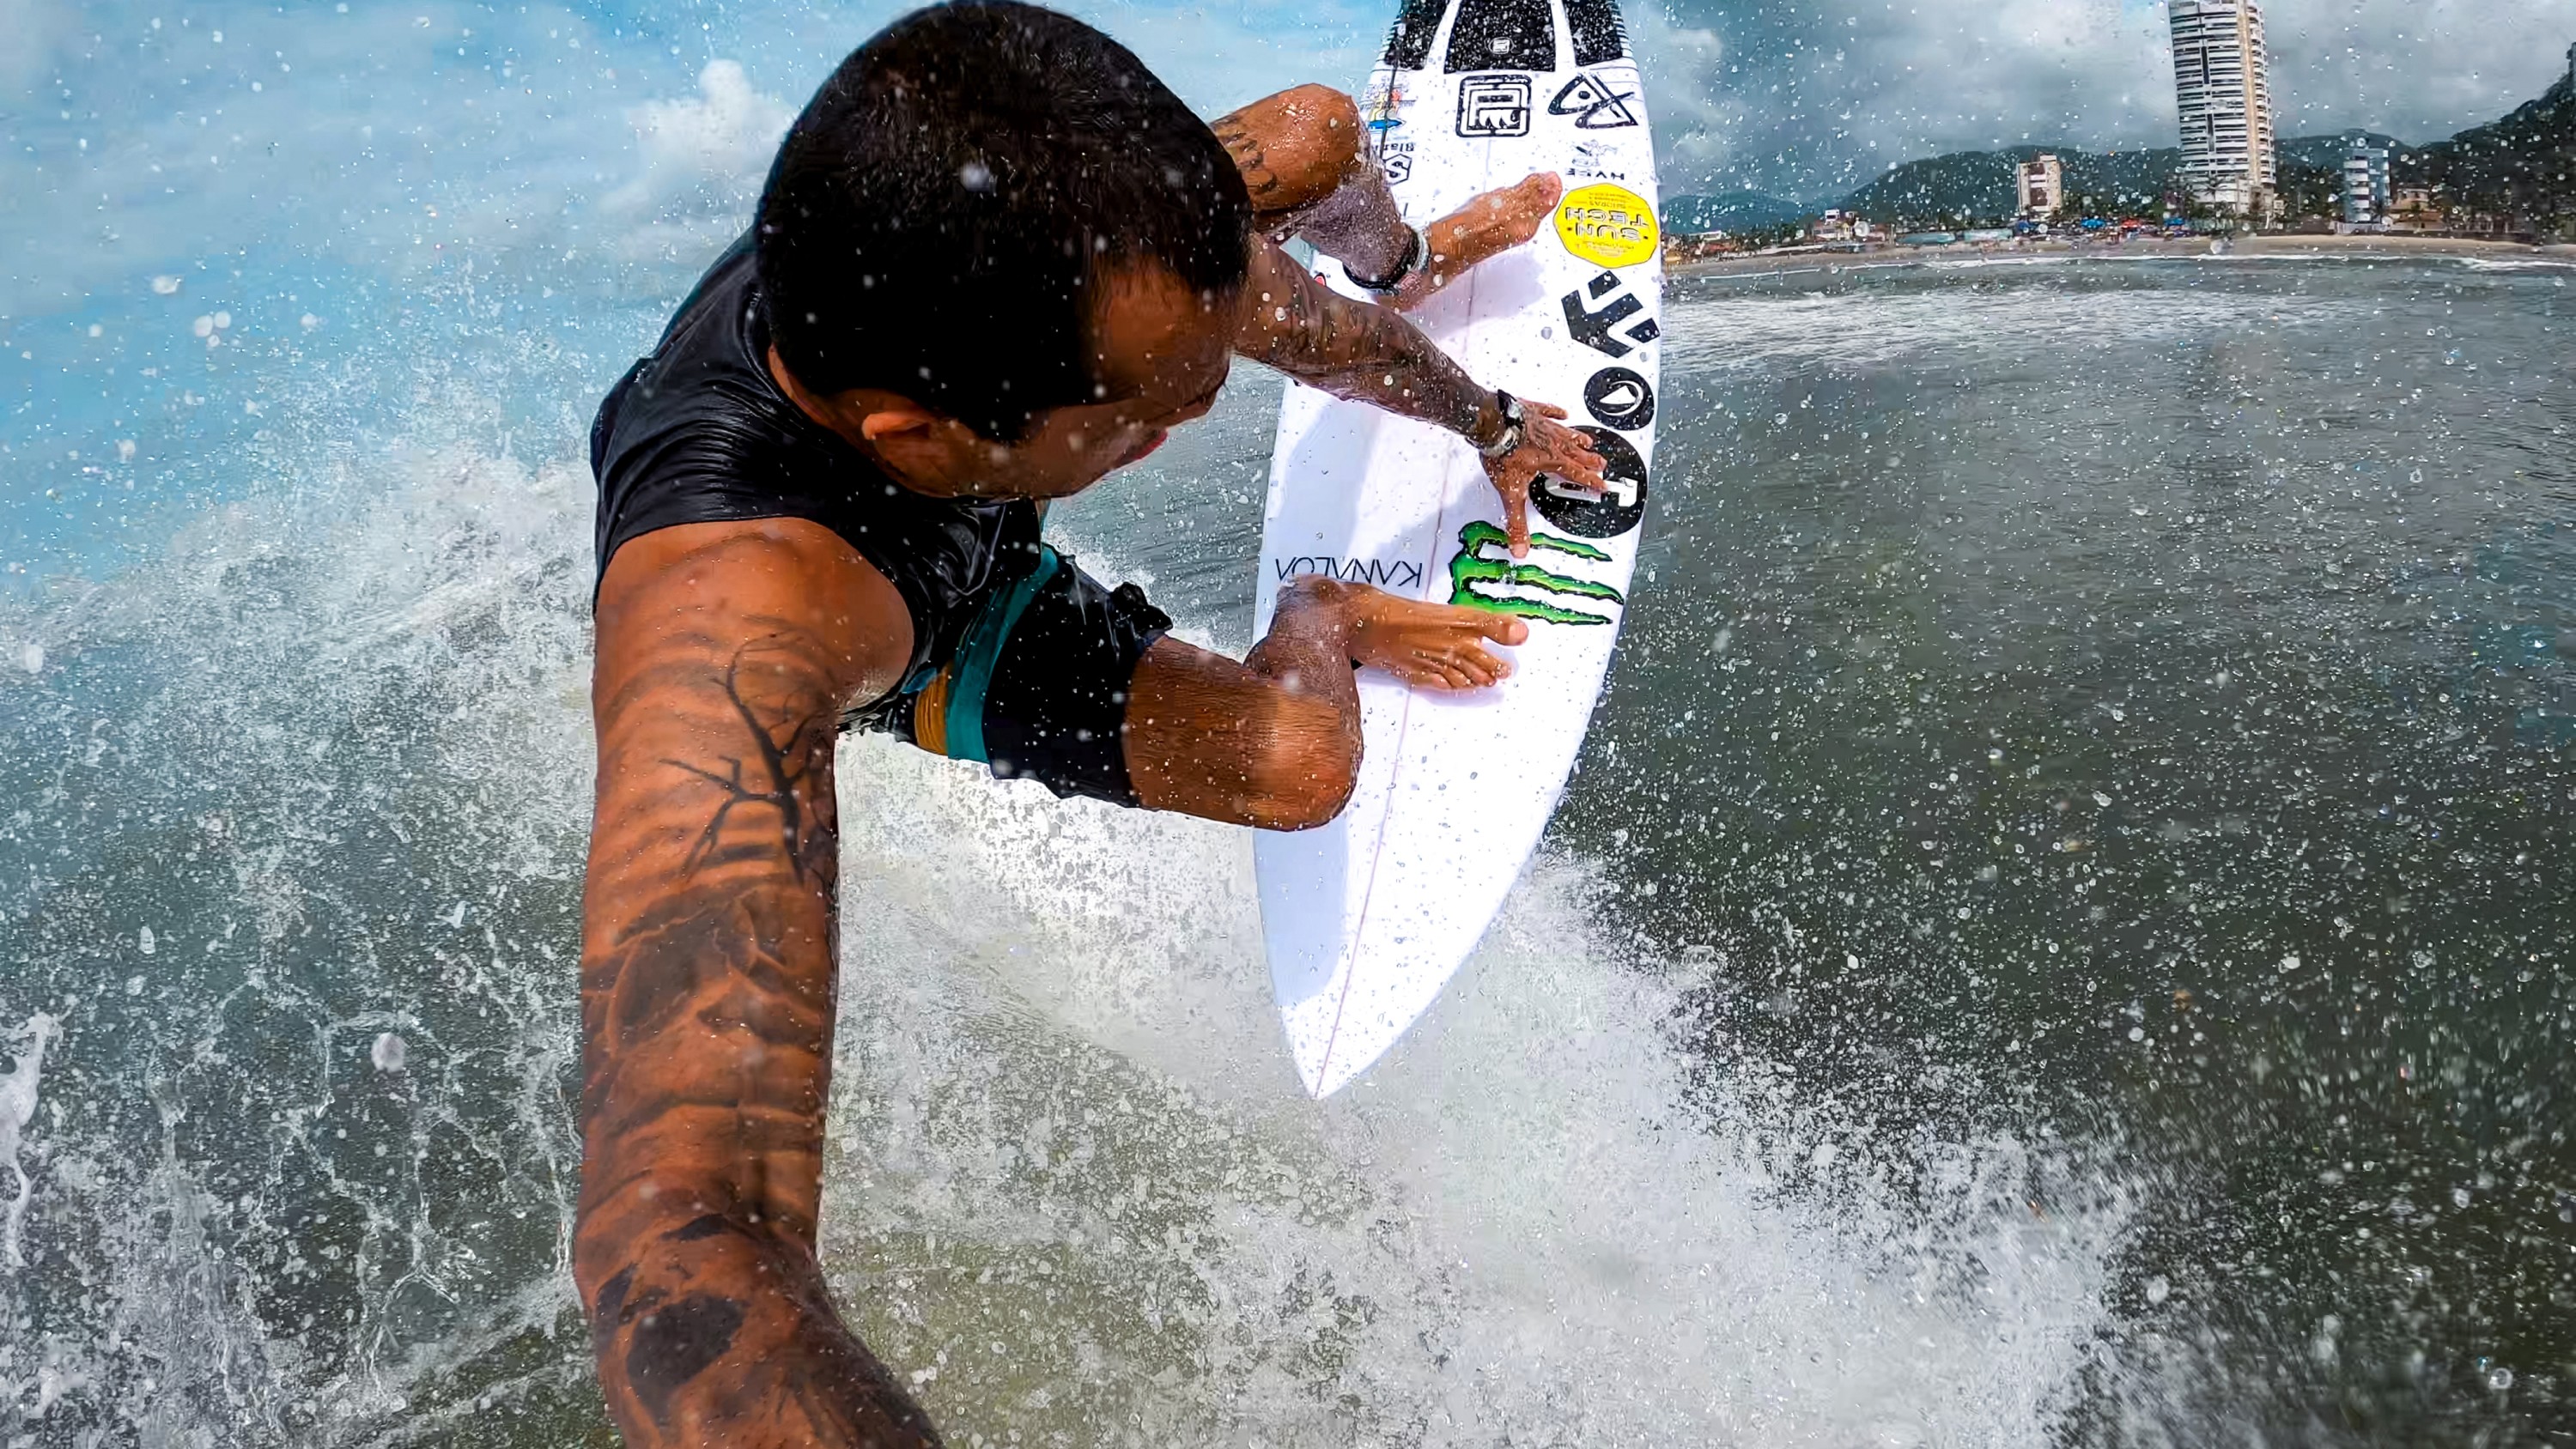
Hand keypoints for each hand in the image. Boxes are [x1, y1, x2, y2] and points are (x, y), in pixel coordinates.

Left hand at [1481, 404, 1605, 556]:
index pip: (1576, 474)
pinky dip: (1557, 413)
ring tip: (1588, 442)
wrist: (1490, 424)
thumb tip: (1520, 547)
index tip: (1602, 485)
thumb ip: (1517, 521)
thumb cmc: (1503, 453)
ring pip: (1567, 434)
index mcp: (1552, 461)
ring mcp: (1543, 426)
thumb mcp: (1511, 492)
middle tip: (1601, 463)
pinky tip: (1563, 413)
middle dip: (1590, 460)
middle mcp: (1552, 443)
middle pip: (1576, 454)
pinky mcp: (1532, 411)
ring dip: (1579, 439)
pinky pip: (1549, 412)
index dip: (1591, 481)